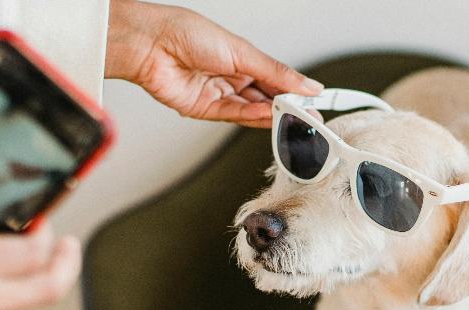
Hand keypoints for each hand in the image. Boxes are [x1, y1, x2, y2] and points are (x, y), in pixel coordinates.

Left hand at [105, 0, 321, 127]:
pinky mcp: (204, 109)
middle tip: (311, 117)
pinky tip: (269, 116)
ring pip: (252, 110)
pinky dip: (253, 118)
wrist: (151, 44)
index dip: (296, 91)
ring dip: (273, 115)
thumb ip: (276, 73)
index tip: (317, 100)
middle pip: (266, 98)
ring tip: (294, 119)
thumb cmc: (187, 33)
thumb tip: (307, 84)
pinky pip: (234, 116)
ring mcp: (218, 94)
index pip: (276, 79)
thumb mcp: (242, 52)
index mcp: (242, 58)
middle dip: (288, 108)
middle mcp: (230, 77)